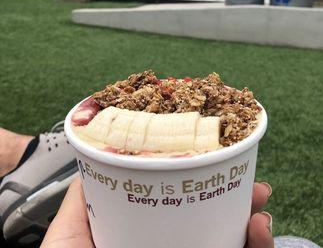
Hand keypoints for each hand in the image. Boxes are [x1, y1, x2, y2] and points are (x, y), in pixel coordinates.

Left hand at [41, 179, 272, 247]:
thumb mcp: (71, 230)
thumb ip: (84, 196)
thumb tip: (97, 158)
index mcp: (148, 239)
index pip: (185, 212)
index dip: (207, 190)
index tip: (222, 169)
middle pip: (217, 228)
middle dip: (241, 205)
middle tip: (255, 188)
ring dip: (257, 231)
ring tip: (258, 210)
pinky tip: (258, 232)